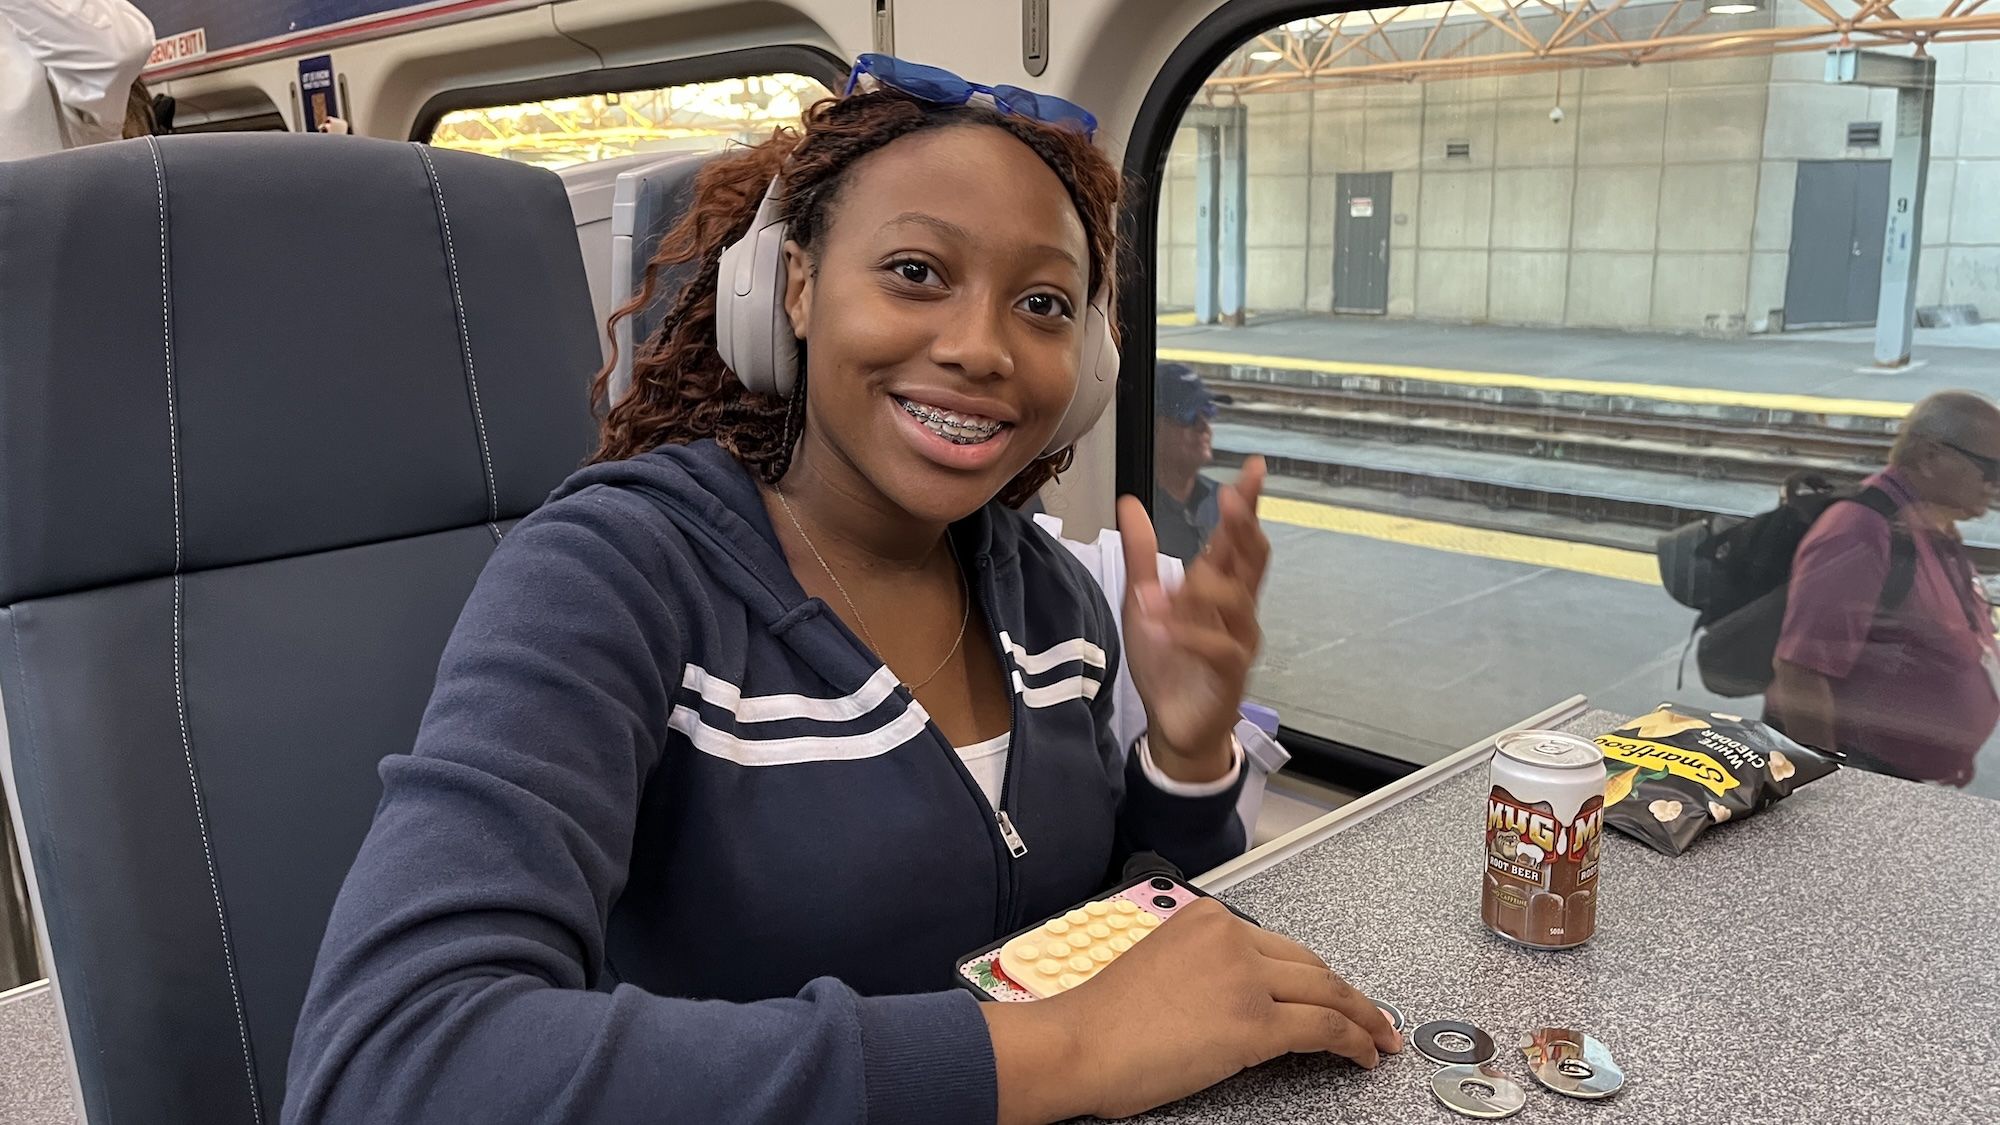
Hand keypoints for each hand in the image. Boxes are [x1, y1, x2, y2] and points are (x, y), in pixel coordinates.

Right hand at [984, 899, 1400, 1123]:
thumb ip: (1204, 967)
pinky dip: (1354, 1042)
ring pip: (1328, 993)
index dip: (1314, 973)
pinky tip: (1363, 1055)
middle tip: (1372, 1015)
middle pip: (1311, 965)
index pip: (1279, 945)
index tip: (1331, 990)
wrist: (1078, 1044)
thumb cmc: (1101, 1020)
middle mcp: (1231, 937)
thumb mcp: (1160, 966)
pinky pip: (1324, 1030)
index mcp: (1206, 917)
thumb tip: (1238, 996)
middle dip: (1348, 994)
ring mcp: (1245, 979)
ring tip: (1379, 1037)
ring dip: (1363, 1018)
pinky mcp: (1254, 1025)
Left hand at [1117, 457, 1270, 779]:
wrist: (1173, 724)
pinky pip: (1220, 648)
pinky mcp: (1230, 674)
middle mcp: (1236, 609)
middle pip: (1252, 560)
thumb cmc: (1169, 659)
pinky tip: (1165, 628)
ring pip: (1237, 601)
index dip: (1247, 504)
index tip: (1253, 468)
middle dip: (1244, 526)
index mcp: (1219, 587)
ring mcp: (1237, 641)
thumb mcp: (1145, 599)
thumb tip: (1129, 502)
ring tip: (1158, 593)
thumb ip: (1142, 553)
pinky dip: (1192, 635)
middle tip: (1232, 497)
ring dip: (1199, 590)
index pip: (1238, 537)